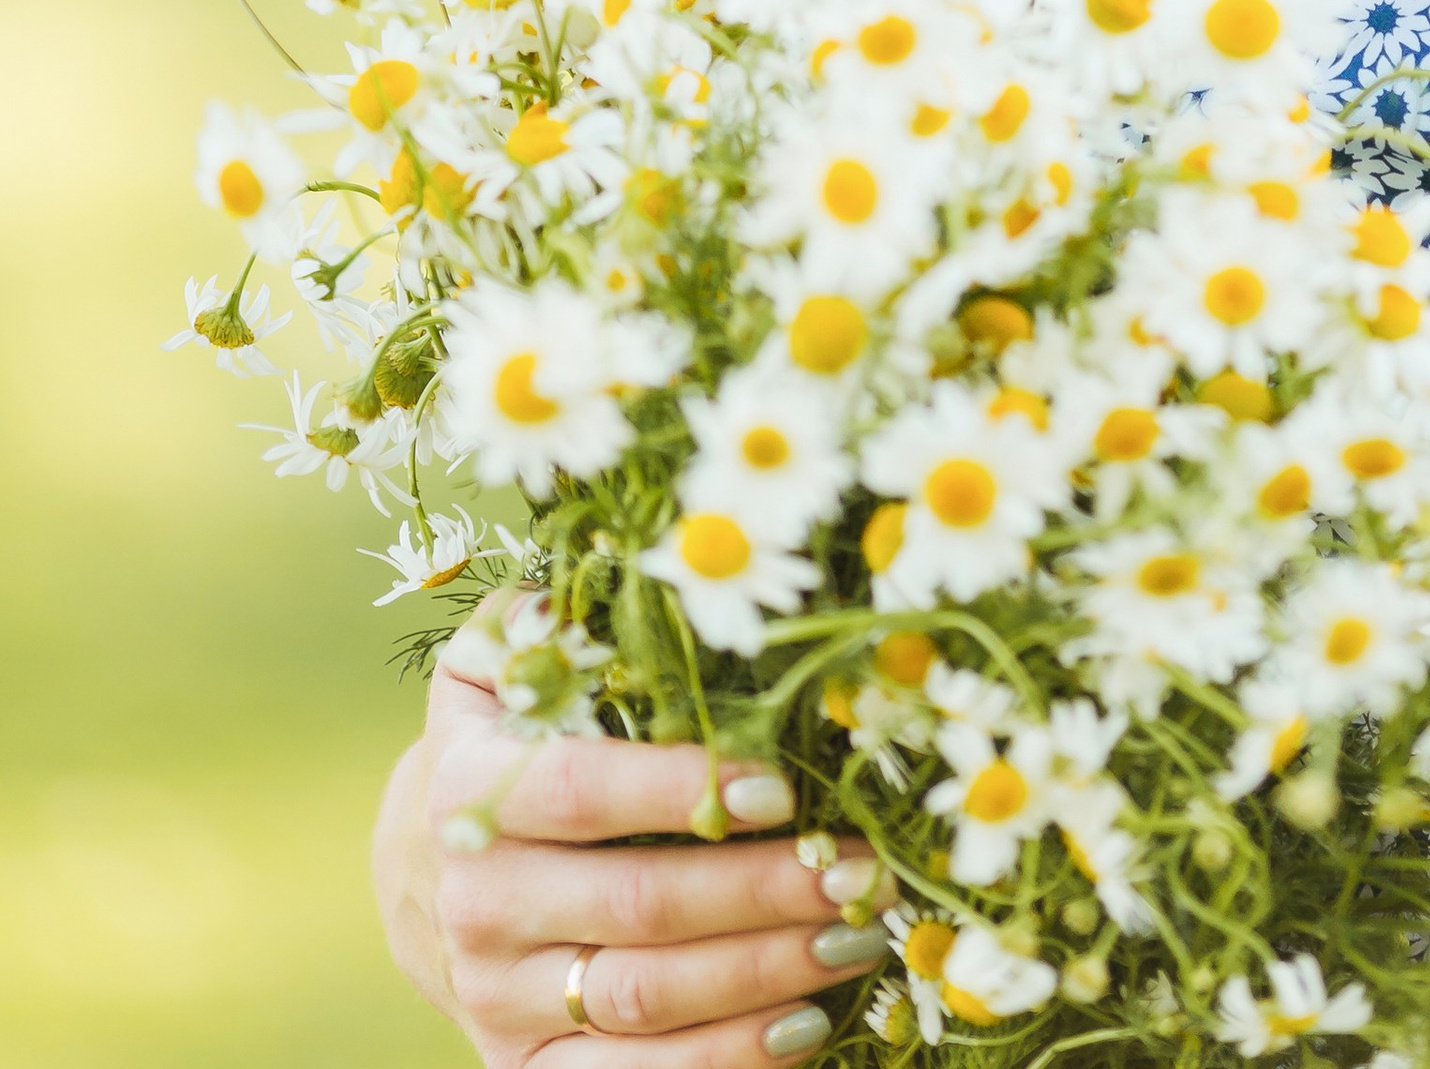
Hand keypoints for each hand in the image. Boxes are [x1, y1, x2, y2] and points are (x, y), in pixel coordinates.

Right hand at [375, 619, 892, 1065]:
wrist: (424, 876)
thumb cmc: (503, 746)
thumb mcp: (501, 669)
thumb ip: (549, 619)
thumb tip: (619, 559)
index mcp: (471, 793)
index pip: (584, 791)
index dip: (683, 789)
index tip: (783, 784)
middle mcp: (477, 904)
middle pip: (638, 907)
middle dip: (763, 892)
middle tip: (858, 872)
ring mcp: (498, 997)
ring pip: (646, 1000)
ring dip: (763, 974)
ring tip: (856, 938)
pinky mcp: (522, 1067)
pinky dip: (723, 1063)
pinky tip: (803, 1024)